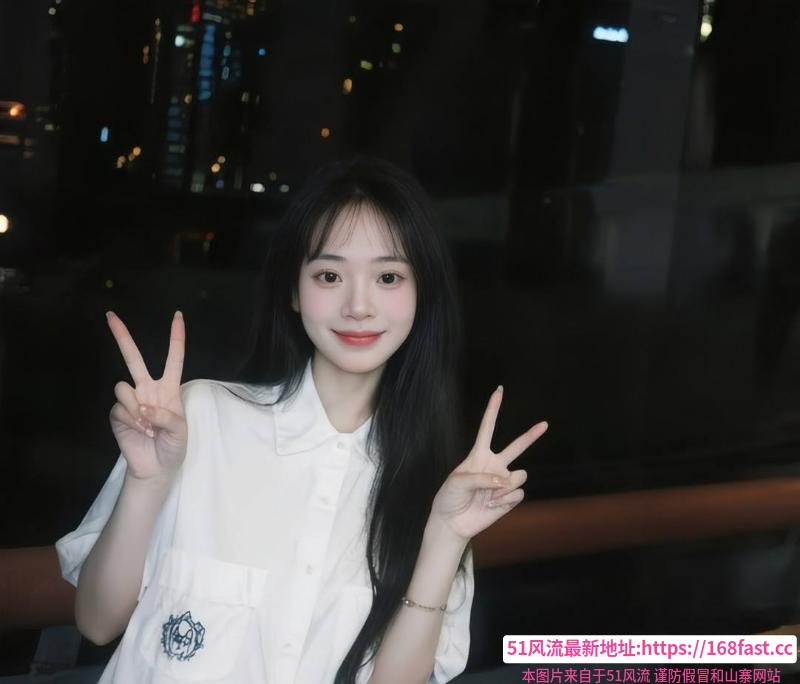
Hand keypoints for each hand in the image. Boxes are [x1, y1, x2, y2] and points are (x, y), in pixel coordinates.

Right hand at [107, 311, 187, 483]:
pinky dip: (129, 420)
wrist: (155, 468)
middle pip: (134, 358)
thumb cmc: (174, 447)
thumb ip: (166, 417)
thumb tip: (144, 406)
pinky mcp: (117, 414)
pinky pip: (118, 408)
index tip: (178, 316)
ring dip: (135, 408)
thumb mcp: (180, 432)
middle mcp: (148, 389)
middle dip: (122, 336)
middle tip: (110, 316)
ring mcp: (131, 400)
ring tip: (148, 427)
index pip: (174, 358)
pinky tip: (138, 431)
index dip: (176, 338)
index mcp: (169, 388)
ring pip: (123, 387)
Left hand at [430, 385, 547, 541]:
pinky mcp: (509, 498)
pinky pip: (517, 494)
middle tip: (545, 423)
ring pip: (519, 476)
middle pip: (517, 446)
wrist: (453, 522)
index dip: (493, 409)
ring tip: (487, 496)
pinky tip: (491, 505)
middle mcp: (494, 465)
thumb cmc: (450, 497)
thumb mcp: (457, 482)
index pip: (487, 427)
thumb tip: (504, 481)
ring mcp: (503, 482)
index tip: (499, 390)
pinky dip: (504, 501)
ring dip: (503, 487)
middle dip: (532, 435)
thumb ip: (480, 478)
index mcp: (479, 455)